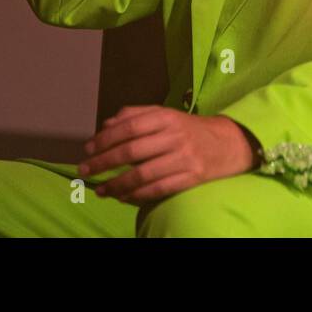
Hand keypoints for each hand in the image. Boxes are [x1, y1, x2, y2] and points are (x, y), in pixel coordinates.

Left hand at [78, 106, 255, 204]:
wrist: (227, 143)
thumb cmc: (187, 129)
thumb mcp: (163, 114)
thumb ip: (134, 115)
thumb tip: (105, 126)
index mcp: (165, 117)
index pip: (129, 126)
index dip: (105, 139)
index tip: (87, 149)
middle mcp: (175, 136)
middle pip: (132, 151)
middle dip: (103, 163)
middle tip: (84, 171)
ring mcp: (184, 158)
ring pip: (143, 174)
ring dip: (117, 184)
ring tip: (101, 190)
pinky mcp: (192, 178)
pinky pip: (159, 189)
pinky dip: (138, 195)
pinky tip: (123, 197)